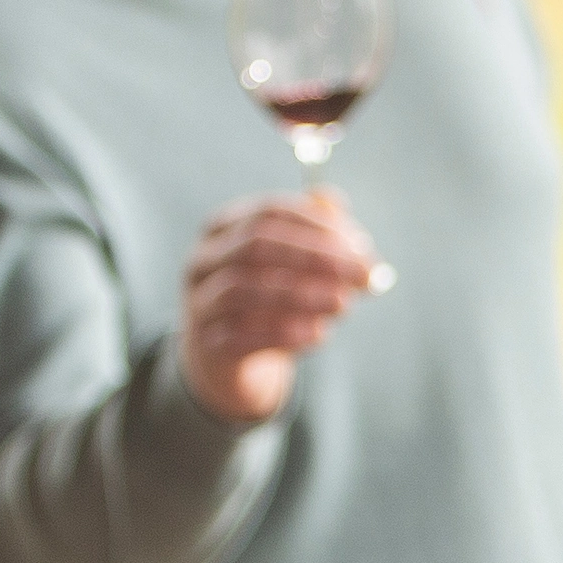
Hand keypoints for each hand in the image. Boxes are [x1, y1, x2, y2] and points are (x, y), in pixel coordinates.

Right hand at [182, 192, 383, 426]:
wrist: (231, 360)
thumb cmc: (268, 299)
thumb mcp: (291, 264)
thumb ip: (314, 231)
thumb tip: (338, 202)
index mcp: (224, 227)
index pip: (270, 212)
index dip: (317, 224)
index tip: (362, 246)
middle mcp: (203, 260)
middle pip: (255, 246)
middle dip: (315, 257)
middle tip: (363, 275)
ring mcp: (200, 302)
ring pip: (245, 291)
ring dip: (302, 296)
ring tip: (343, 304)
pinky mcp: (207, 344)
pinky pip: (241, 336)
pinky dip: (282, 333)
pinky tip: (319, 334)